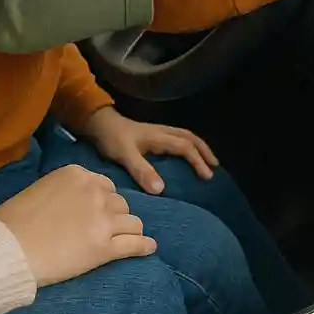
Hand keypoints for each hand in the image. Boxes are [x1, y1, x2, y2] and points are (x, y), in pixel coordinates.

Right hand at [0, 165, 155, 286]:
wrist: (9, 248)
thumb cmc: (14, 220)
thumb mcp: (41, 189)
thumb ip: (65, 191)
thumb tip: (74, 203)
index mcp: (77, 174)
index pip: (104, 185)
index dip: (102, 200)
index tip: (95, 212)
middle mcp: (95, 193)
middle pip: (120, 203)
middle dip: (114, 215)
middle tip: (103, 229)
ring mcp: (103, 220)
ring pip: (133, 222)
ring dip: (128, 230)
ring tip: (126, 239)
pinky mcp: (105, 248)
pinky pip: (135, 245)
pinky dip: (144, 246)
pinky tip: (149, 248)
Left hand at [80, 108, 217, 194]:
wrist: (98, 123)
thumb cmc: (112, 139)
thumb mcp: (125, 155)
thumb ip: (142, 171)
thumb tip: (161, 189)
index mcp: (159, 137)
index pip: (185, 147)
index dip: (198, 161)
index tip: (207, 176)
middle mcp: (162, 132)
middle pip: (190, 137)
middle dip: (204, 151)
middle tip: (215, 166)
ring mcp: (157, 132)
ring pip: (185, 136)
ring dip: (198, 147)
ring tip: (207, 160)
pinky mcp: (152, 135)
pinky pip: (177, 138)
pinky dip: (187, 146)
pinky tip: (186, 156)